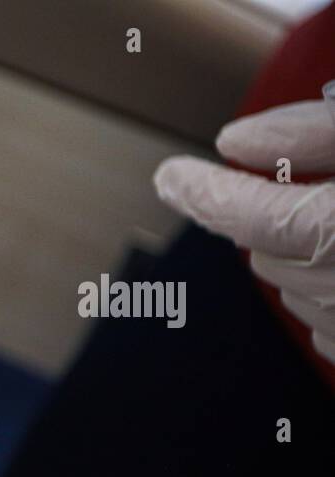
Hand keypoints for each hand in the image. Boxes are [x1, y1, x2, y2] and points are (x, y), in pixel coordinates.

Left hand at [154, 98, 334, 363]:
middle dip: (272, 217)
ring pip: (291, 289)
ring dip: (302, 257)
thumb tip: (233, 143)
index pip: (246, 215)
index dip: (203, 192)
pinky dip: (329, 294)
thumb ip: (316, 135)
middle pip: (264, 252)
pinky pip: (326, 326)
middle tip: (317, 185)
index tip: (171, 176)